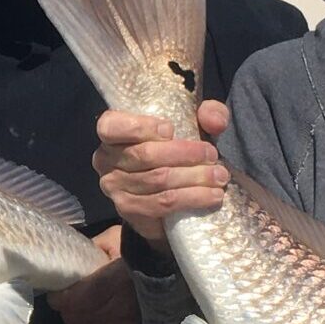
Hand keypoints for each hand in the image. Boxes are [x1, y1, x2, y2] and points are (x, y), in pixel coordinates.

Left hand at [46, 226, 141, 323]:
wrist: (181, 277)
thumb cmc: (148, 255)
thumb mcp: (119, 238)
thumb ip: (93, 247)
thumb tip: (74, 256)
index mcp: (106, 284)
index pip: (66, 301)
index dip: (59, 296)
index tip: (62, 290)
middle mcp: (111, 312)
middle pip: (71, 319)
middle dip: (69, 308)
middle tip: (76, 299)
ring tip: (90, 314)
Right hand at [92, 100, 231, 250]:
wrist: (169, 194)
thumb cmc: (176, 150)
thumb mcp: (193, 124)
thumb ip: (207, 113)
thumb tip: (214, 121)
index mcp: (112, 131)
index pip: (111, 126)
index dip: (140, 127)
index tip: (170, 129)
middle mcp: (105, 159)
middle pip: (144, 155)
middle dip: (184, 153)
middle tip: (211, 154)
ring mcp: (114, 187)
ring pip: (157, 180)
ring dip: (193, 177)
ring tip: (219, 176)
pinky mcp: (128, 210)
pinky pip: (162, 203)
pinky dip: (191, 198)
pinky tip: (212, 196)